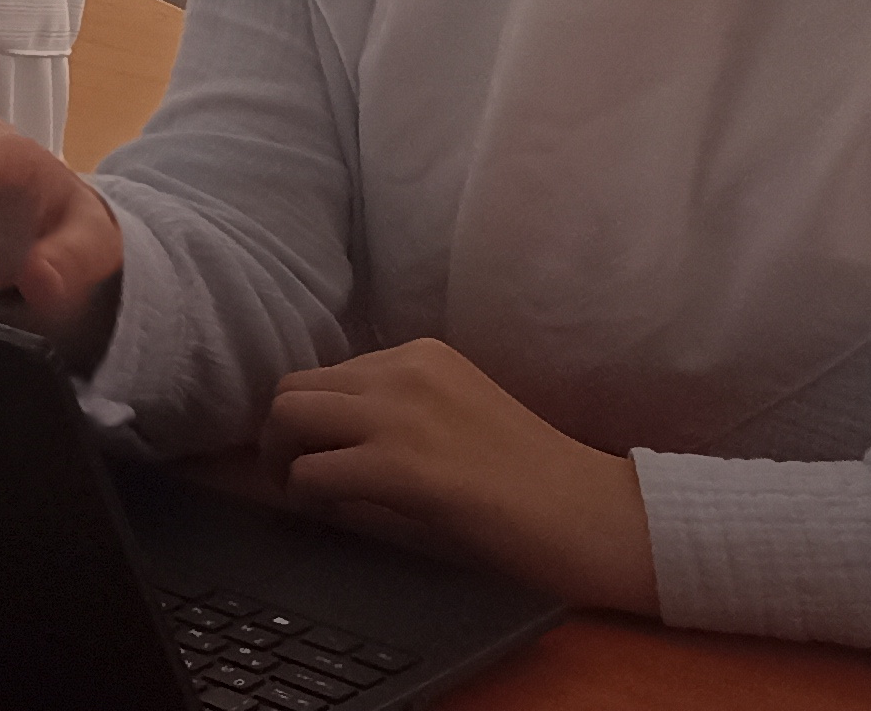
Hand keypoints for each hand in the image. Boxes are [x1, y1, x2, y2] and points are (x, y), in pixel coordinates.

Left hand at [263, 339, 658, 612]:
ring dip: (281, 459)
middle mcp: (405, 371)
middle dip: (279, 432)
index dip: (307, 414)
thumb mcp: (457, 416)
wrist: (591, 515)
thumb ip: (398, 412)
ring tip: (299, 491)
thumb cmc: (534, 480)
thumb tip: (324, 436)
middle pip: (294, 388)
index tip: (306, 445)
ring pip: (289, 419)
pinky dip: (306, 496)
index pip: (327, 371)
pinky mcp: (400, 466)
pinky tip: (331, 513)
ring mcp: (401, 415)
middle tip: (289, 471)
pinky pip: (311, 473)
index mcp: (421, 355)